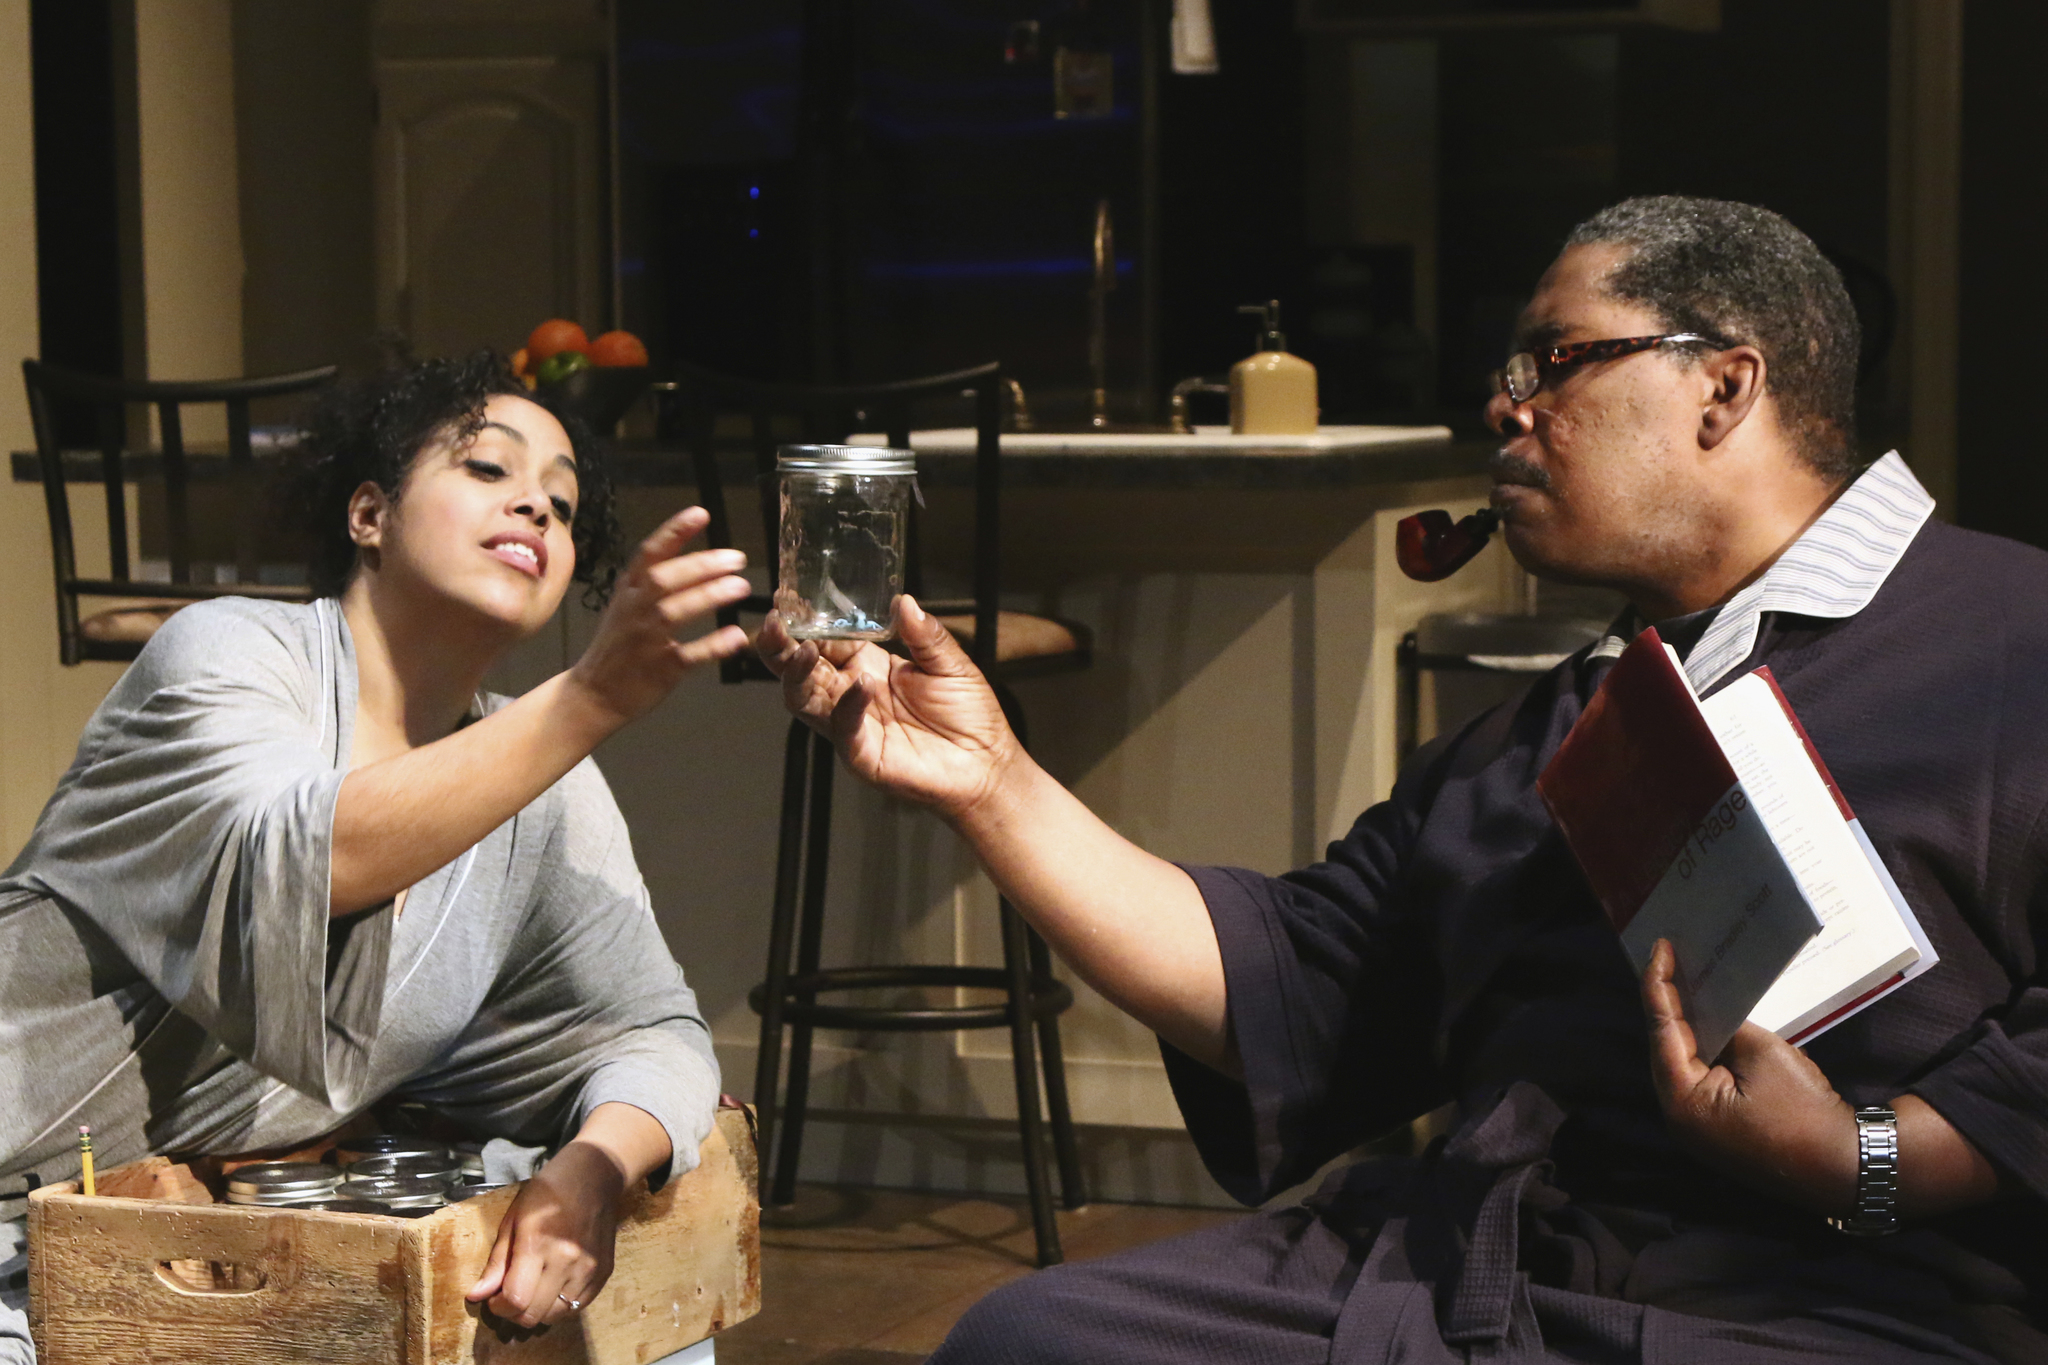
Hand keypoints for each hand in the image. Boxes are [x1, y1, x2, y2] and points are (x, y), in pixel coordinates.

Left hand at [465, 1141, 624, 1328]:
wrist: (595, 1175)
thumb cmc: (547, 1192)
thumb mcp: (513, 1219)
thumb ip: (497, 1262)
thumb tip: (476, 1296)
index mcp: (538, 1245)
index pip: (516, 1300)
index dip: (499, 1307)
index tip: (494, 1298)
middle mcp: (567, 1262)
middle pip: (534, 1315)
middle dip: (514, 1313)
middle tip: (510, 1297)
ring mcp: (589, 1270)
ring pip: (556, 1316)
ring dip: (538, 1312)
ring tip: (532, 1293)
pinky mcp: (604, 1273)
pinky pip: (578, 1307)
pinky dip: (561, 1306)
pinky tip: (553, 1288)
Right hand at [567, 507, 750, 725]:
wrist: (593, 693)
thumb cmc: (617, 646)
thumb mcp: (625, 604)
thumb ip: (651, 580)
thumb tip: (688, 551)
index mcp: (628, 592)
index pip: (649, 553)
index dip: (674, 532)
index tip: (701, 513)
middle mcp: (634, 611)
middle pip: (665, 579)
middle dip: (702, 565)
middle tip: (736, 559)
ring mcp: (645, 640)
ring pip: (675, 612)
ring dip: (710, 597)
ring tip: (741, 587)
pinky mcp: (660, 670)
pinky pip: (689, 655)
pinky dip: (714, 645)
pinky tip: (736, 636)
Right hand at [757, 595, 1021, 821]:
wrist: (987, 763)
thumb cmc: (969, 715)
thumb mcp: (951, 665)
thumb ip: (925, 635)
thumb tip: (902, 600)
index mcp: (867, 666)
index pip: (826, 641)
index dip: (808, 622)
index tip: (791, 598)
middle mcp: (850, 694)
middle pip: (801, 669)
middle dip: (782, 646)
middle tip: (774, 621)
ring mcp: (851, 725)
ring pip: (805, 699)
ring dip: (798, 673)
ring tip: (802, 648)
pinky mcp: (862, 754)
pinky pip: (843, 729)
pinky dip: (847, 705)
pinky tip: (859, 683)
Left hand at [1641, 938, 1857, 1214]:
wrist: (1844, 1165)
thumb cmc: (1803, 1109)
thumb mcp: (1763, 1053)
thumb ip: (1728, 1029)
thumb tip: (1714, 1017)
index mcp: (1682, 1100)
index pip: (1662, 1030)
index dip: (1659, 985)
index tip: (1659, 947)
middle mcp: (1679, 1117)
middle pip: (1665, 1048)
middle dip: (1668, 1004)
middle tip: (1668, 961)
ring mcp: (1698, 1128)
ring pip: (1682, 1064)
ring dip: (1686, 1027)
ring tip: (1683, 983)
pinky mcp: (1719, 1130)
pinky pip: (1702, 1081)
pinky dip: (1704, 1051)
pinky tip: (1710, 1022)